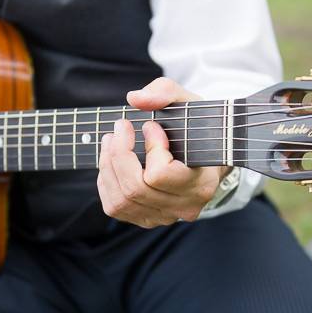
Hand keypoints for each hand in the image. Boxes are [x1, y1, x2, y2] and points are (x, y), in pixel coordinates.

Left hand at [97, 77, 229, 227]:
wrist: (204, 157)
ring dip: (108, 166)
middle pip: (136, 188)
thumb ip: (165, 93)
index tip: (151, 125)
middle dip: (120, 153)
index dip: (150, 147)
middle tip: (120, 127)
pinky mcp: (147, 219)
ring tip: (111, 140)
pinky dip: (106, 182)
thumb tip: (134, 99)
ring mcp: (165, 217)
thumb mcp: (188, 103)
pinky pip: (115, 207)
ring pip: (121, 200)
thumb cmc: (196, 130)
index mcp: (201, 183)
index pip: (161, 174)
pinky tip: (112, 162)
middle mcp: (184, 206)